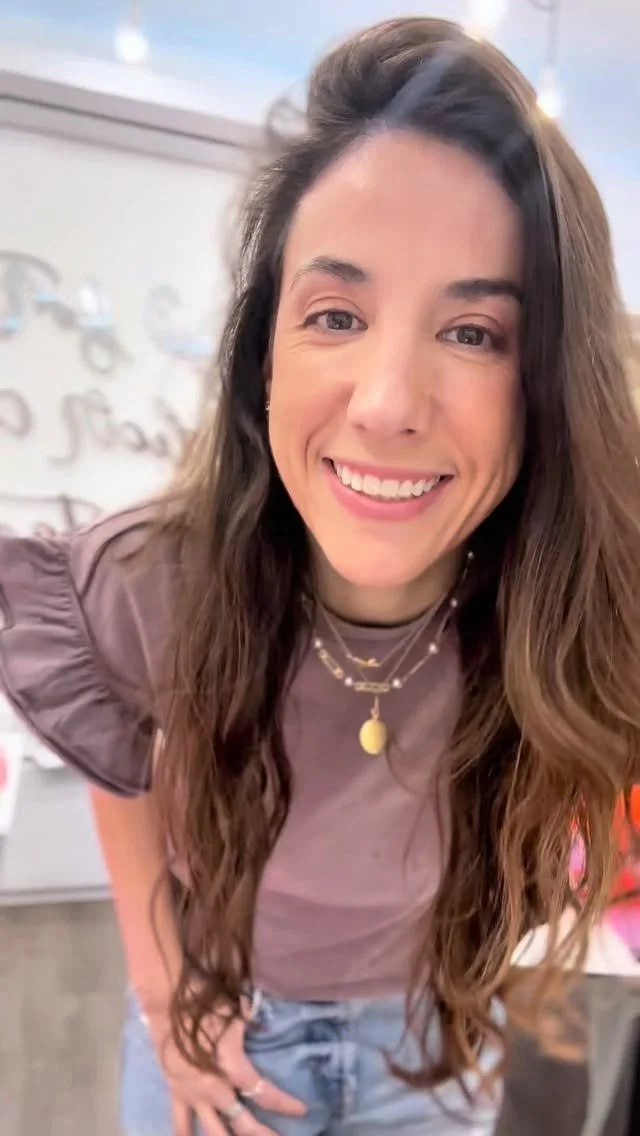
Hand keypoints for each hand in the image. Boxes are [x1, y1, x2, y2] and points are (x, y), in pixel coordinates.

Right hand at [144, 1003, 305, 1135]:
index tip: (301, 1110)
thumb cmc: (205, 1000)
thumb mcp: (237, 1012)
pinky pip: (179, 1122)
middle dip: (261, 1134)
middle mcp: (214, 1088)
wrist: (166, 999)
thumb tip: (263, 1029)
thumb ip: (252, 1025)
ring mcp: (192, 1093)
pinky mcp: (175, 1091)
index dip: (284, 1104)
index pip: (264, 1093)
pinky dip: (186, 1135)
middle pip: (242, 1122)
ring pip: (213, 1131)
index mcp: (232, 1068)